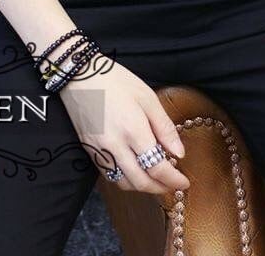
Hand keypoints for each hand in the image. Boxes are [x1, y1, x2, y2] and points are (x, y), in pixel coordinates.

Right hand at [59, 56, 190, 193]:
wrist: (79, 76)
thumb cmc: (115, 80)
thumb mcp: (147, 97)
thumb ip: (164, 127)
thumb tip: (179, 153)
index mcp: (133, 130)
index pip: (157, 168)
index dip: (173, 180)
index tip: (185, 181)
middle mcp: (115, 146)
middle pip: (141, 182)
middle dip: (160, 188)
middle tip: (173, 185)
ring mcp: (100, 151)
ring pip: (124, 183)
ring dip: (142, 187)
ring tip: (155, 180)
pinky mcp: (89, 151)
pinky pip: (109, 175)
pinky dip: (125, 180)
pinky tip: (134, 171)